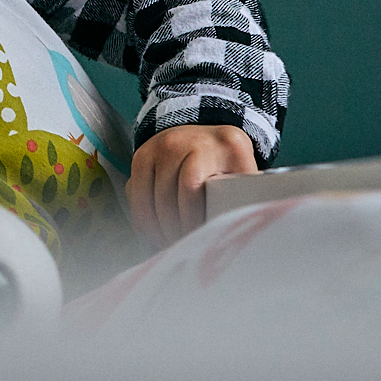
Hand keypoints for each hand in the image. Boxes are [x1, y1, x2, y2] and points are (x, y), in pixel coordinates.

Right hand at [126, 124, 259, 247]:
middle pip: (168, 195)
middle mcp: (185, 140)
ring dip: (156, 228)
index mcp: (221, 144)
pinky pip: (135, 193)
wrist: (203, 133)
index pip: (192, 185)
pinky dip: (143, 218)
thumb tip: (241, 227)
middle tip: (182, 247)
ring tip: (169, 244)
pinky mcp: (142, 155)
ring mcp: (159, 146)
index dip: (191, 218)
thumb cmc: (227, 162)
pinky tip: (157, 231)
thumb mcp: (243, 171)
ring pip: (148, 198)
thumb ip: (245, 195)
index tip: (199, 239)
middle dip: (173, 228)